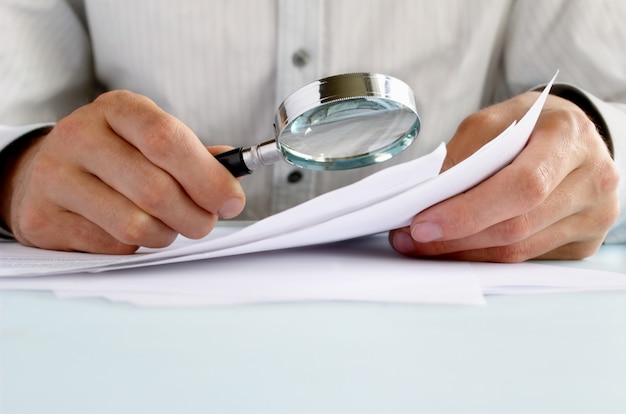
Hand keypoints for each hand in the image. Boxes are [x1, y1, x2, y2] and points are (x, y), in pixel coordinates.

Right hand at [1, 90, 244, 253]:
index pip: (166, 139)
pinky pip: (112, 246)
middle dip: (195, 216)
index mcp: (117, 109)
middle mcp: (80, 135)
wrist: (46, 174)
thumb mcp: (150, 140)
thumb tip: (232, 178)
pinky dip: (135, 247)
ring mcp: (55, 176)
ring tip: (168, 226)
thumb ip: (193, 157)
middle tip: (205, 222)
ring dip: (167, 234)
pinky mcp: (43, 218)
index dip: (207, 176)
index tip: (232, 200)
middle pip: (155, 190)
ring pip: (135, 225)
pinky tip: (130, 231)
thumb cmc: (115, 158)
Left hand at [389, 92, 619, 261]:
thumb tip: (427, 201)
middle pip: (517, 226)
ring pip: (518, 251)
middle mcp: (593, 179)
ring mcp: (594, 215)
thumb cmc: (530, 125)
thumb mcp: (493, 122)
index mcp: (569, 137)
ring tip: (425, 245)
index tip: (422, 223)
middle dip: (456, 238)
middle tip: (412, 239)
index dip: (468, 212)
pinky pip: (526, 259)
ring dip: (464, 253)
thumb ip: (462, 157)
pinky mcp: (584, 241)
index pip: (521, 186)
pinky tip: (458, 248)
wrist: (572, 137)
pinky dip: (485, 256)